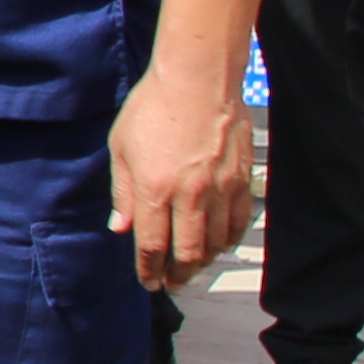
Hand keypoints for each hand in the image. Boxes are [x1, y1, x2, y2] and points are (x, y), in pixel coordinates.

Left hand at [108, 64, 260, 288]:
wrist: (199, 79)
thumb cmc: (153, 107)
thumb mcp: (121, 148)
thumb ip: (123, 192)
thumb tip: (120, 227)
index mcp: (154, 189)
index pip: (151, 245)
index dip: (149, 270)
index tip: (148, 282)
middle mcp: (190, 195)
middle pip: (187, 253)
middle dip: (177, 275)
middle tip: (171, 284)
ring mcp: (221, 189)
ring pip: (216, 243)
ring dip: (203, 262)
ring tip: (191, 268)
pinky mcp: (243, 179)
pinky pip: (239, 222)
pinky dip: (228, 241)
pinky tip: (218, 245)